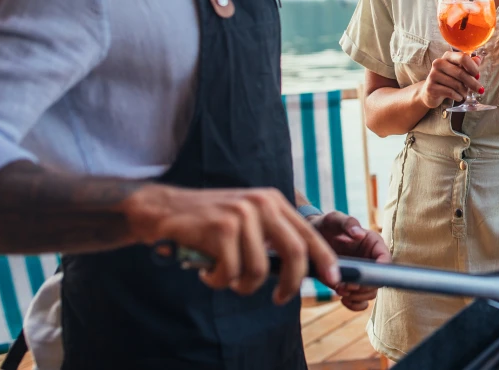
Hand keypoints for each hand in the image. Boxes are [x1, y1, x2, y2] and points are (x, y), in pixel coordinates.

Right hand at [125, 184, 339, 304]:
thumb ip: (272, 237)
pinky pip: (231, 273)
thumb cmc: (208, 222)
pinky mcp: (221, 229)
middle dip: (290, 284)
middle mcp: (261, 203)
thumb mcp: (247, 220)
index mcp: (272, 200)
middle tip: (280, 298)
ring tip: (226, 278)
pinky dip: (218, 281)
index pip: (307, 233)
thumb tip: (300, 271)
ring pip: (258, 270)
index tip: (333, 279)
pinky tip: (207, 273)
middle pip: (294, 252)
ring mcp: (242, 215)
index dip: (324, 259)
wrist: (165, 209)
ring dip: (242, 285)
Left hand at [308, 211, 391, 310]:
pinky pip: (361, 302)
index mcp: (374, 244)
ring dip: (356, 296)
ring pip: (370, 294)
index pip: (386, 260)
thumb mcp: (334, 219)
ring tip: (339, 290)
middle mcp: (372, 260)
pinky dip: (354, 305)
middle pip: (378, 282)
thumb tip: (359, 234)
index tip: (366, 275)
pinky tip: (342, 299)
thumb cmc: (326, 225)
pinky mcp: (353, 286)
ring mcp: (363, 275)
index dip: (380, 271)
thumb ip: (348, 223)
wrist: (312, 238)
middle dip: (363, 287)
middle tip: (344, 286)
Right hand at [416, 50, 482, 108]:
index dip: (473, 67)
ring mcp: (433, 74)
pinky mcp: (431, 87)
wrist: (430, 92)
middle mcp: (438, 63)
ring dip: (464, 92)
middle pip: (460, 73)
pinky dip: (458, 96)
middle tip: (480, 90)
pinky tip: (458, 97)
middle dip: (472, 83)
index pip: (463, 58)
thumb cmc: (447, 80)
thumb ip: (469, 65)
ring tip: (464, 94)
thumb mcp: (459, 71)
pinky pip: (450, 92)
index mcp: (447, 56)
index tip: (477, 76)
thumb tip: (478, 59)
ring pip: (456, 84)